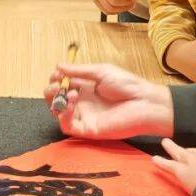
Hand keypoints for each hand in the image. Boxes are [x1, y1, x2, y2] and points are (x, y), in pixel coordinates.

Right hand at [45, 62, 173, 139]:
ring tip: (68, 92)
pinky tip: (71, 103)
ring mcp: (84, 117)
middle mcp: (82, 103)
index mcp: (85, 88)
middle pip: (56, 99)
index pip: (62, 84)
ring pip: (58, 113)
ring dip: (56, 101)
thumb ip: (79, 71)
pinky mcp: (88, 129)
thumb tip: (58, 65)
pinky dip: (63, 115)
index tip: (57, 73)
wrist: (144, 102)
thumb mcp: (101, 71)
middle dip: (51, 90)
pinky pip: (67, 126)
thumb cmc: (127, 85)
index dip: (56, 79)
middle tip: (56, 84)